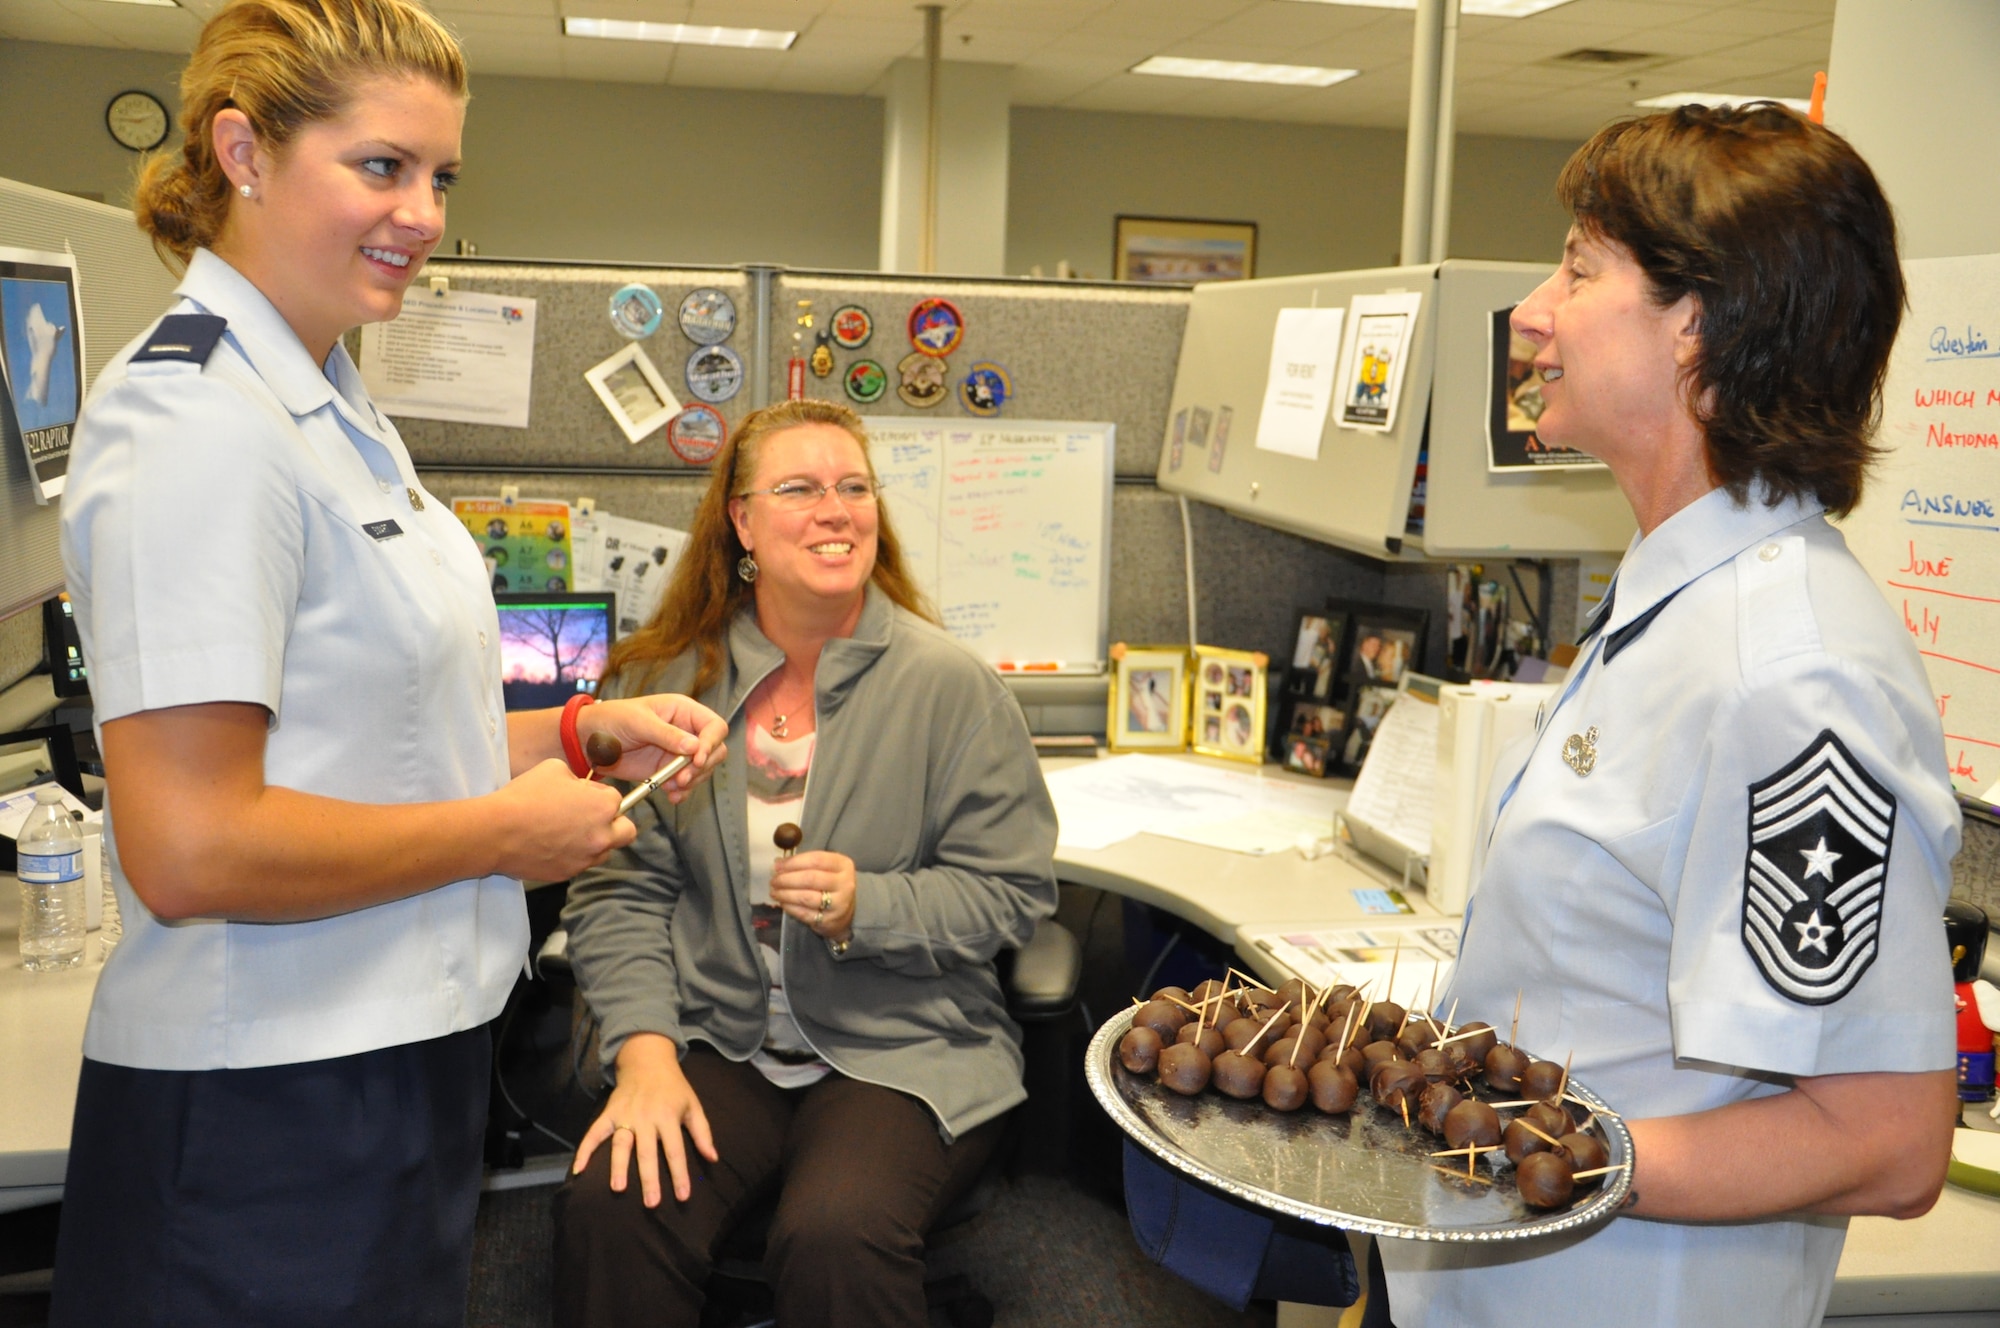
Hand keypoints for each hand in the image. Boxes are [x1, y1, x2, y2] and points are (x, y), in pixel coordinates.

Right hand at [487, 759, 634, 879]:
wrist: (497, 832)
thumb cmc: (526, 796)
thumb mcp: (555, 768)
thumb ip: (577, 778)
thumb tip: (581, 789)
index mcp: (603, 807)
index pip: (617, 798)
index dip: (599, 794)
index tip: (583, 794)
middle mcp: (602, 836)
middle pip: (626, 832)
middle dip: (615, 823)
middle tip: (592, 817)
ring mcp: (585, 859)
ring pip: (605, 852)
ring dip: (595, 842)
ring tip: (570, 832)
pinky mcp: (567, 874)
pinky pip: (581, 864)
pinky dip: (574, 855)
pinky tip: (553, 845)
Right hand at [572, 1034, 717, 1205]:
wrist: (647, 1061)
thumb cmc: (674, 1088)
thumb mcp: (693, 1105)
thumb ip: (703, 1132)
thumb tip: (713, 1158)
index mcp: (668, 1117)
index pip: (675, 1150)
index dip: (680, 1174)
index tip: (683, 1196)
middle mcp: (645, 1118)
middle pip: (647, 1152)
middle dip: (649, 1178)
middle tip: (652, 1203)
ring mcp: (625, 1116)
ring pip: (621, 1144)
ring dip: (618, 1166)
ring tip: (618, 1188)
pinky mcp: (609, 1113)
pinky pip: (594, 1132)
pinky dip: (585, 1150)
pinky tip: (578, 1170)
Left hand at [579, 695, 727, 801]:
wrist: (590, 741)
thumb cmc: (613, 719)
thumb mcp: (639, 722)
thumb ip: (667, 734)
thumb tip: (695, 747)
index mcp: (683, 711)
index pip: (714, 726)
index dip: (712, 743)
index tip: (697, 759)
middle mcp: (686, 731)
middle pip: (715, 750)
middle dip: (702, 767)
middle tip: (683, 778)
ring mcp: (678, 753)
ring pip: (702, 770)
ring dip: (692, 782)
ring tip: (673, 787)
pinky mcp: (667, 770)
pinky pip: (685, 784)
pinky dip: (682, 792)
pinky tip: (671, 796)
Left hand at [769, 849, 855, 942]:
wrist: (846, 911)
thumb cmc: (830, 883)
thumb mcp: (825, 868)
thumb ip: (804, 863)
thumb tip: (778, 864)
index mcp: (843, 865)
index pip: (816, 859)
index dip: (794, 862)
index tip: (777, 866)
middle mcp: (844, 884)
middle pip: (811, 878)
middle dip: (787, 879)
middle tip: (773, 880)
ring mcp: (838, 904)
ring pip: (806, 897)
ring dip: (785, 894)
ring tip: (774, 892)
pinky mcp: (829, 920)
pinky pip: (805, 913)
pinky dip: (790, 907)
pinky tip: (782, 902)